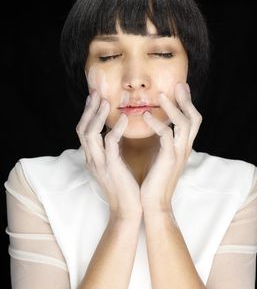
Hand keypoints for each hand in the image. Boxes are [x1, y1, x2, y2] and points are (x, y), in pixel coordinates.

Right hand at [76, 90, 141, 219]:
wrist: (128, 210)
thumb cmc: (125, 186)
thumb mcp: (114, 165)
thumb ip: (112, 149)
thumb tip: (116, 132)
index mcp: (92, 157)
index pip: (84, 131)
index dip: (88, 114)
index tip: (95, 98)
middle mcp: (91, 158)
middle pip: (82, 128)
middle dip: (89, 109)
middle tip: (96, 92)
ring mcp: (99, 163)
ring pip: (91, 133)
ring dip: (97, 115)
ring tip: (107, 101)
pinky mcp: (110, 167)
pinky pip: (110, 144)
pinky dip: (116, 129)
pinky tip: (124, 118)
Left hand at [140, 82, 201, 210]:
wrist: (153, 203)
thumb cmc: (154, 178)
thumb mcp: (161, 155)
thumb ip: (163, 140)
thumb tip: (158, 125)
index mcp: (182, 146)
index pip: (191, 120)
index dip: (187, 103)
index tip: (180, 88)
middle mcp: (185, 147)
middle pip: (194, 118)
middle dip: (187, 100)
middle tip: (178, 84)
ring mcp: (179, 153)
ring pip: (185, 124)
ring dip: (173, 108)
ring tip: (160, 95)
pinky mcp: (169, 159)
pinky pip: (167, 136)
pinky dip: (158, 124)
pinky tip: (146, 115)